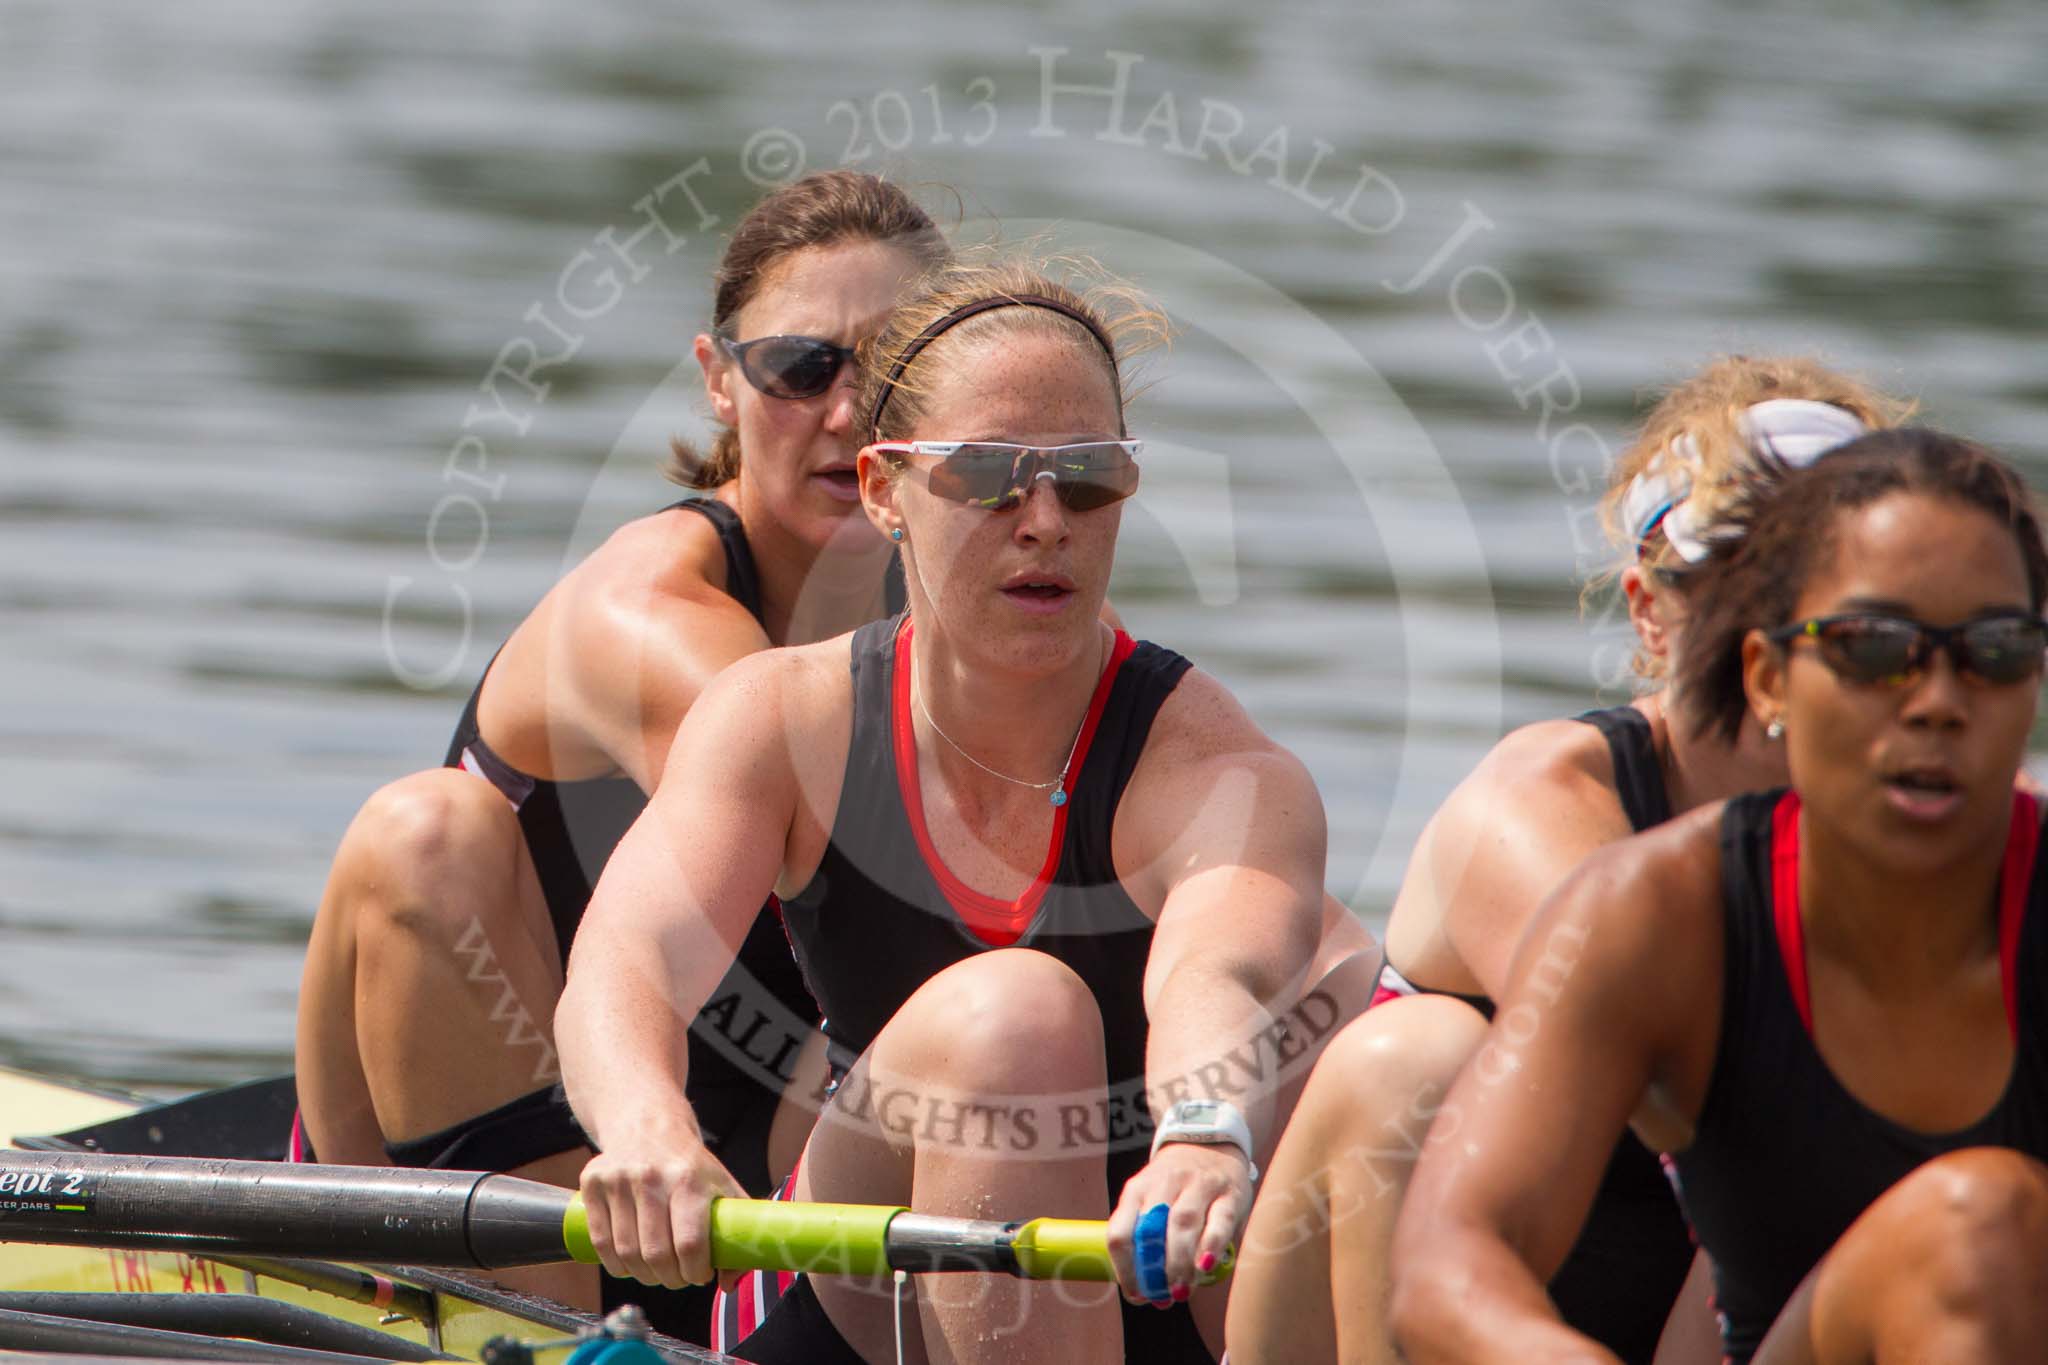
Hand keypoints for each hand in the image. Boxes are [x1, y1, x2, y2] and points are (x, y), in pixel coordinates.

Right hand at [579, 1125, 745, 1288]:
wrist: (647, 1124)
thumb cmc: (688, 1164)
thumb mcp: (722, 1185)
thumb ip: (736, 1230)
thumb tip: (729, 1282)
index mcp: (688, 1178)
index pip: (689, 1244)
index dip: (695, 1271)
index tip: (700, 1274)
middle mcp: (651, 1177)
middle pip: (656, 1254)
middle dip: (670, 1278)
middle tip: (677, 1278)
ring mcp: (618, 1179)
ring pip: (626, 1253)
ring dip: (643, 1275)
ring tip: (656, 1271)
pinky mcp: (593, 1183)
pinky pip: (601, 1242)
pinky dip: (616, 1264)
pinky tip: (630, 1263)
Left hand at [1104, 1141, 1251, 1305]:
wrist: (1210, 1140)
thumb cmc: (1175, 1185)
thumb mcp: (1149, 1199)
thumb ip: (1146, 1239)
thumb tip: (1144, 1292)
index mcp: (1137, 1189)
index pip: (1120, 1232)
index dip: (1124, 1269)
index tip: (1136, 1294)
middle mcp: (1165, 1183)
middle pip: (1151, 1230)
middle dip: (1153, 1270)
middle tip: (1161, 1297)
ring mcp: (1198, 1185)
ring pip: (1183, 1224)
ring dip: (1180, 1263)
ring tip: (1181, 1290)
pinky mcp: (1229, 1192)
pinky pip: (1219, 1221)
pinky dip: (1211, 1246)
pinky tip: (1205, 1267)